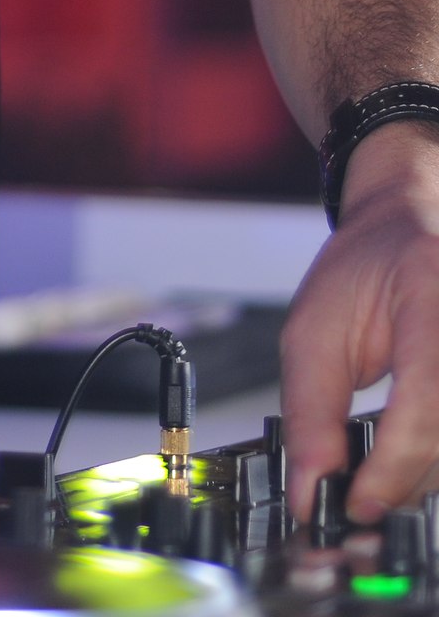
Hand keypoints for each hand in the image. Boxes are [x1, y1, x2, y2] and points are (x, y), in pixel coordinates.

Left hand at [281, 121, 438, 520]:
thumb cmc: (365, 269)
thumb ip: (310, 411)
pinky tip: (402, 460)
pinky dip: (432, 462)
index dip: (393, 465)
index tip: (355, 503)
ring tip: (371, 480)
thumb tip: (310, 491)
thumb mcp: (314, 330)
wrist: (407, 231)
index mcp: (429, 295)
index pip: (425, 402)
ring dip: (418, 480)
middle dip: (401, 483)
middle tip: (352, 505)